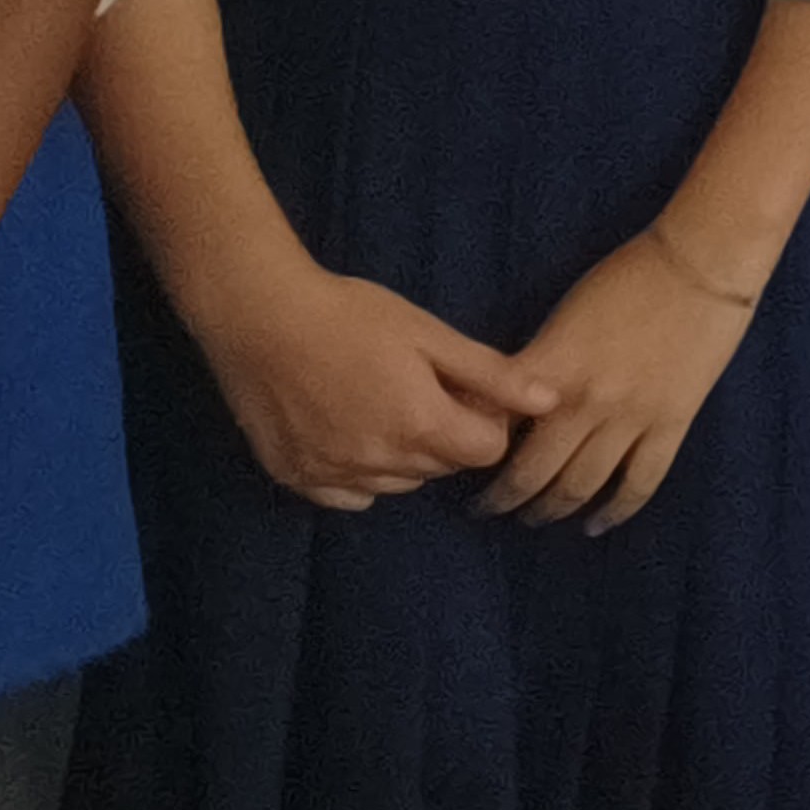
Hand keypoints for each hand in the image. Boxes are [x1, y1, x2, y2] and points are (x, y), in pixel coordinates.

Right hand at [186, 263, 546, 507]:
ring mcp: (332, 474)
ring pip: (397, 483)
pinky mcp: (293, 476)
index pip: (485, 452)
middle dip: (445, 436)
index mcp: (420, 427)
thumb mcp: (429, 334)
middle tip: (419, 389)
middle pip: (441, 468)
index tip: (464, 392)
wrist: (257, 314)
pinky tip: (346, 431)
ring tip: (379, 403)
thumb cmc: (350, 315)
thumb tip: (552, 403)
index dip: (484, 422)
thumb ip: (491, 375)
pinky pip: (347, 495)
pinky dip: (358, 473)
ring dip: (403, 456)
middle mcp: (379, 462)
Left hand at [489, 234, 762, 531]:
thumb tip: (509, 406)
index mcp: (552, 370)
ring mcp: (632, 419)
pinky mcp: (671, 425)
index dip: (472, 450)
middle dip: (503, 498)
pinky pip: (640, 482)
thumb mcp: (564, 317)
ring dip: (550, 510)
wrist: (701, 265)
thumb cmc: (627, 278)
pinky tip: (596, 525)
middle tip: (486, 509)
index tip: (458, 461)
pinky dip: (616, 511)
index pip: (497, 427)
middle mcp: (585, 403)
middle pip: (533, 472)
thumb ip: (538, 364)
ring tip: (533, 518)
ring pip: (581, 485)